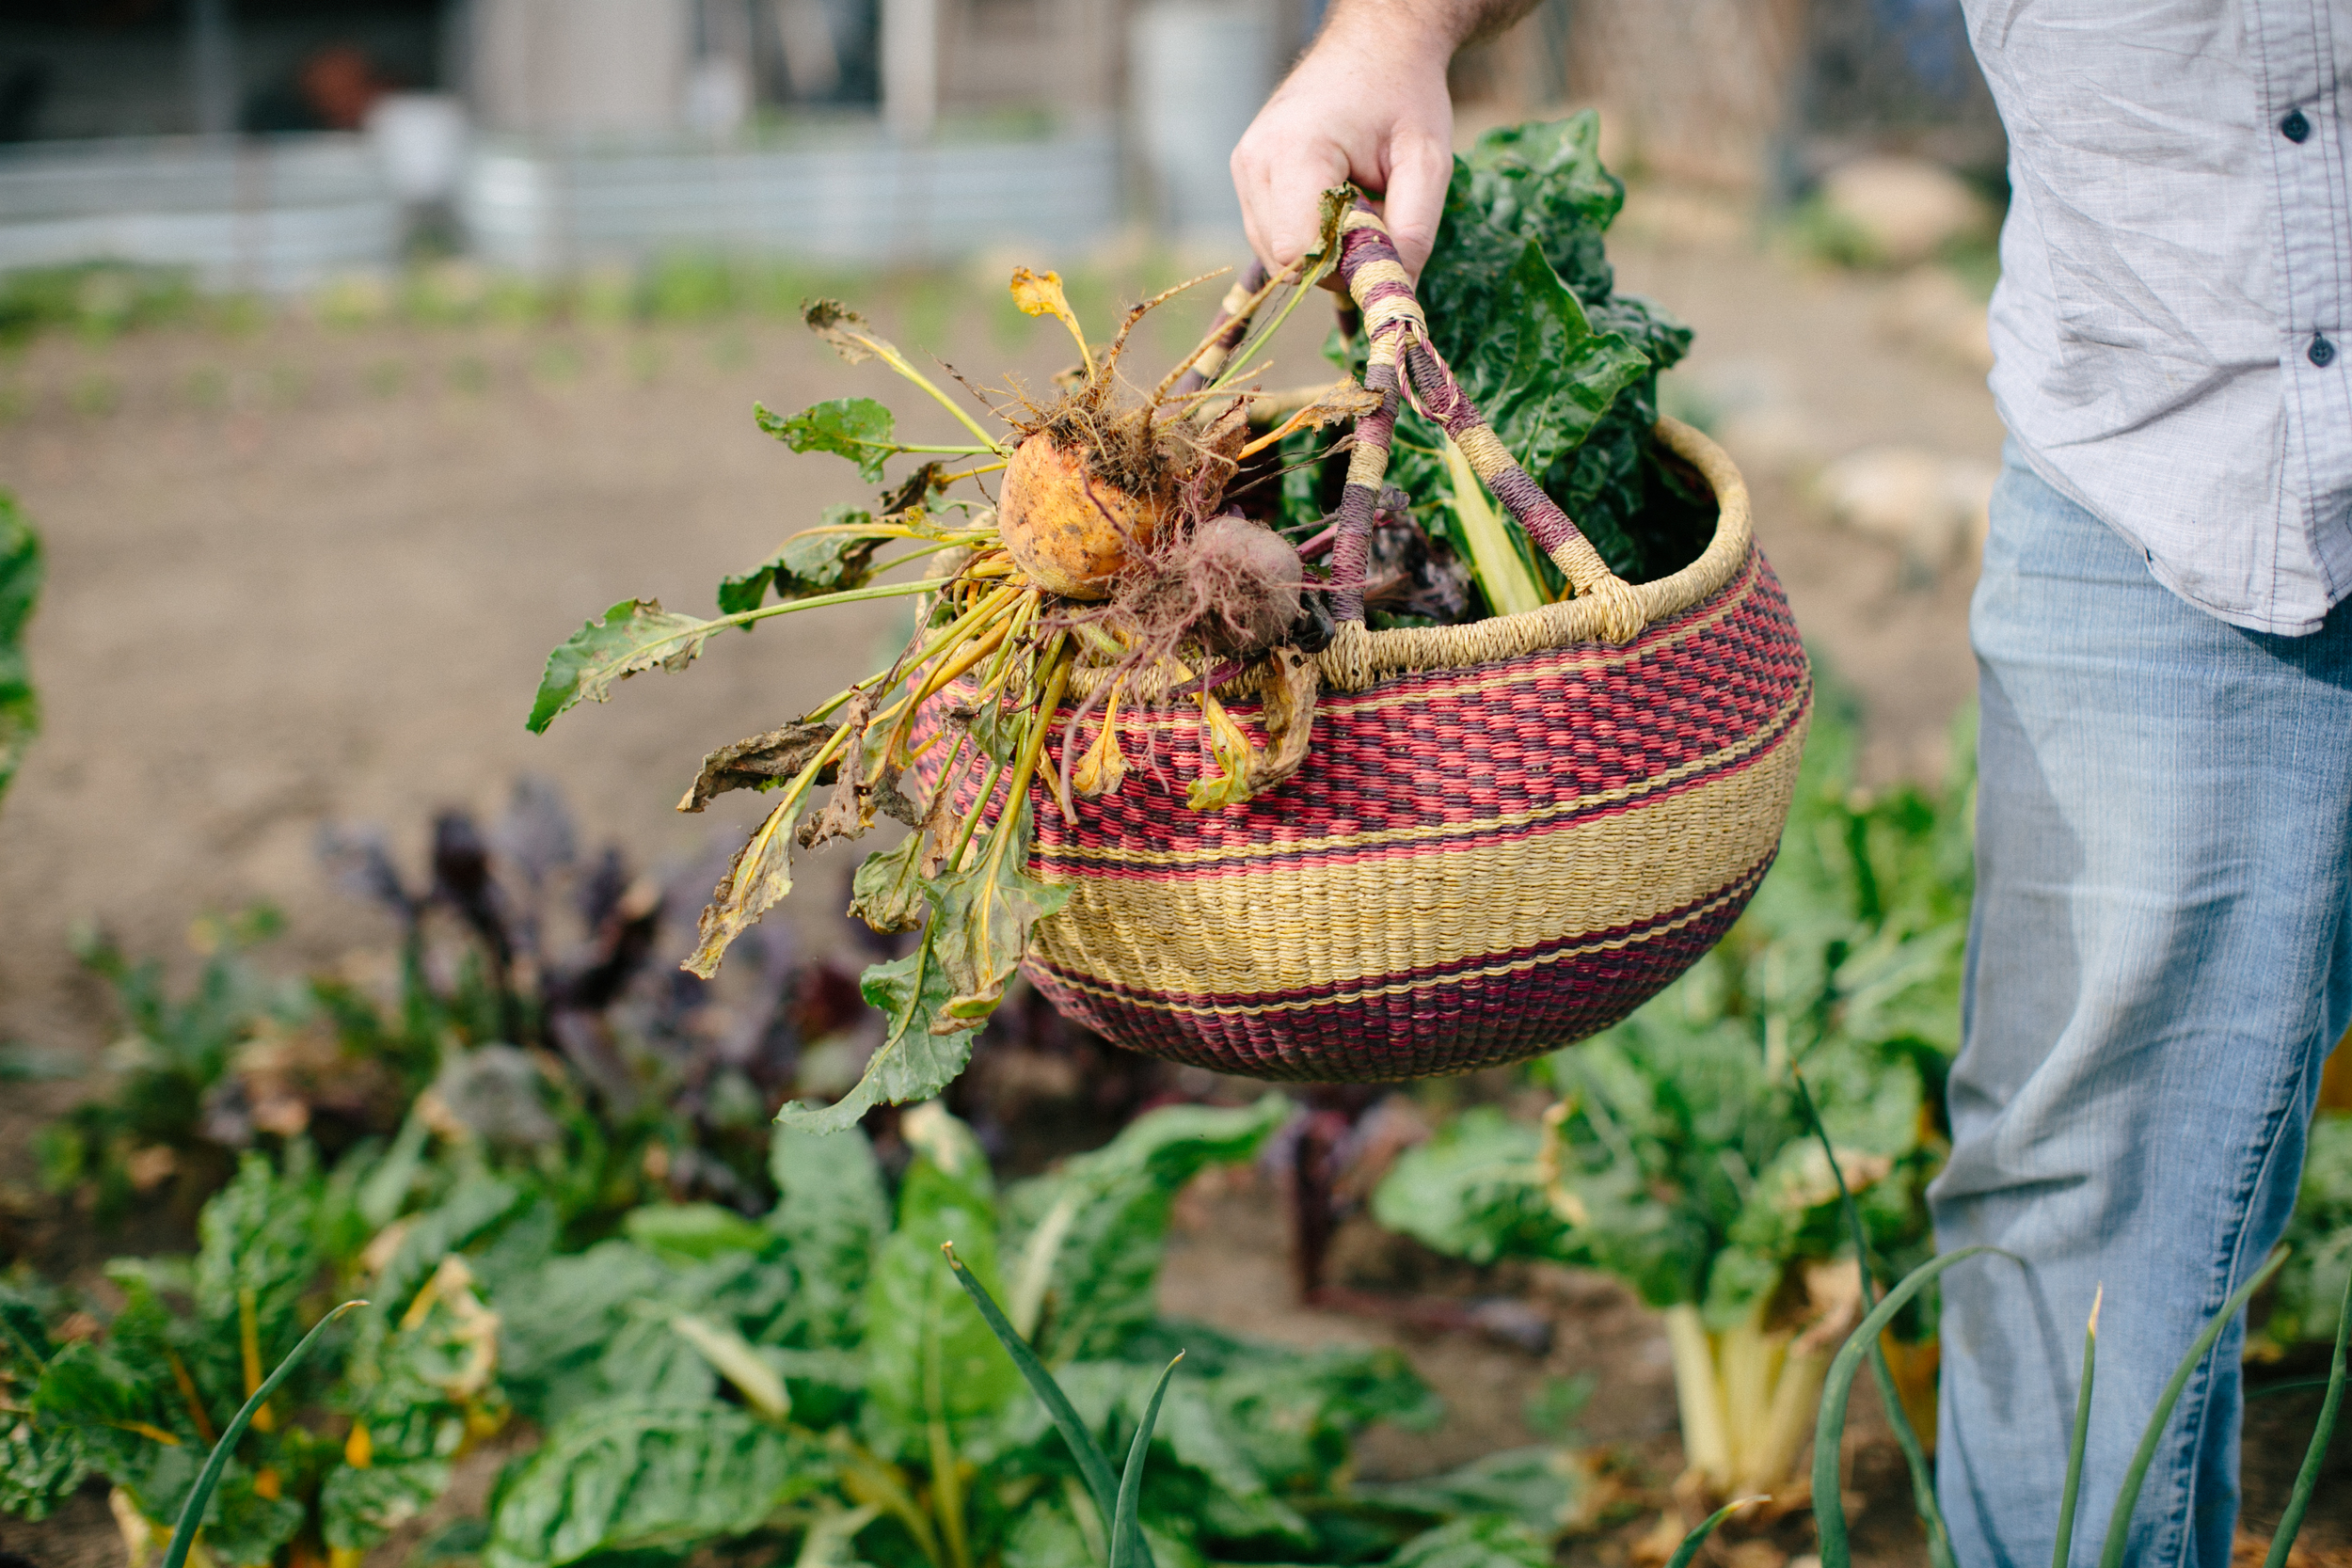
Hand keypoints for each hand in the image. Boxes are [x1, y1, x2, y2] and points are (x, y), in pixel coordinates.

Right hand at [1229, 3, 1459, 279]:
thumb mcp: (1428, 161)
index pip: (1301, 251)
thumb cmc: (1403, 95)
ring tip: (1357, 200)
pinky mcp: (1246, 176)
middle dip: (1336, 262)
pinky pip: (1272, 235)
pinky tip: (1337, 199)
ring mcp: (1243, 169)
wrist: (1374, 45)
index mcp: (1295, 152)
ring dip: (1324, 249)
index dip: (1345, 268)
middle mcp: (1255, 163)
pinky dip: (1310, 235)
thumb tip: (1396, 290)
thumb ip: (1415, 230)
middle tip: (1377, 219)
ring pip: (1277, 255)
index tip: (1384, 246)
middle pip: (1286, 260)